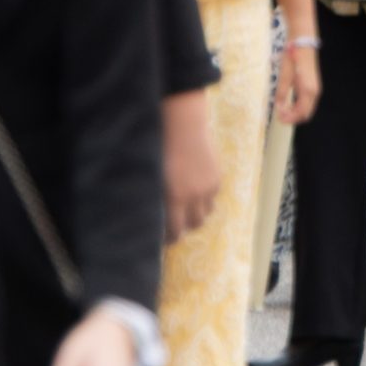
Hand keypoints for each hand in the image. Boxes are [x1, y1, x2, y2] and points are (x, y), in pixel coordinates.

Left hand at [160, 90, 219, 243]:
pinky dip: (206, 197)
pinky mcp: (217, 176)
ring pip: (207, 211)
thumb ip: (153, 198)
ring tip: (188, 207)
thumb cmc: (159, 149)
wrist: (183, 126)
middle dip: (186, 226)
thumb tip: (147, 215)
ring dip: (198, 212)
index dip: (170, 238)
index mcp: (175, 197)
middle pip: (196, 223)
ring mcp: (209, 186)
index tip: (164, 239)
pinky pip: (213, 195)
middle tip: (177, 223)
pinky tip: (196, 189)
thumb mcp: (152, 177)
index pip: (175, 230)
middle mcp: (195, 196)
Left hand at [276, 43, 320, 124]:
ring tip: (282, 110)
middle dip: (293, 118)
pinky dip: (299, 106)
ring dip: (296, 113)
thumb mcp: (284, 76)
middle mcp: (314, 92)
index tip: (278, 118)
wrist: (303, 43)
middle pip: (306, 114)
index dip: (289, 118)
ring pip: (307, 109)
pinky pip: (307, 102)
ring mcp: (315, 88)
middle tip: (279, 116)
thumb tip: (279, 108)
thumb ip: (282, 93)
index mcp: (308, 90)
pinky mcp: (312, 85)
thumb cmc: (293, 58)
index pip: (301, 113)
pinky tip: (289, 103)